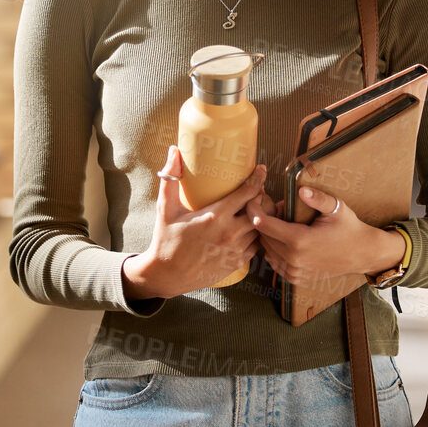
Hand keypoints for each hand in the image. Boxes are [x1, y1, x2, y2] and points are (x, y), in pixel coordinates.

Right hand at [122, 146, 265, 299]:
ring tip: (256, 208)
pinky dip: (257, 235)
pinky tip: (250, 229)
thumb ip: (171, 178)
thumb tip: (174, 151)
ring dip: (261, 217)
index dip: (258, 178)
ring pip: (261, 228)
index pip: (247, 193)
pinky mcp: (236, 263)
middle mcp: (230, 233)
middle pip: (260, 209)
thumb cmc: (166, 239)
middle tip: (258, 190)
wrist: (166, 275)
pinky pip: (257, 246)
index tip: (261, 169)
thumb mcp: (165, 208)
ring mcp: (235, 250)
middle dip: (262, 197)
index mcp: (215, 216)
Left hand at [251, 183, 405, 285]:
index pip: (263, 224)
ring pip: (267, 250)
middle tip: (274, 208)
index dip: (254, 210)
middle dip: (263, 221)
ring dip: (269, 236)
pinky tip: (285, 238)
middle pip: (263, 236)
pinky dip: (275, 249)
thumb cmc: (349, 228)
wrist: (361, 254)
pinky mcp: (296, 278)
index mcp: (299, 240)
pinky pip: (275, 262)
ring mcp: (294, 271)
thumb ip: (318, 199)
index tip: (253, 200)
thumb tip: (302, 190)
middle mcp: (293, 259)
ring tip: (282, 223)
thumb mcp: (337, 209)